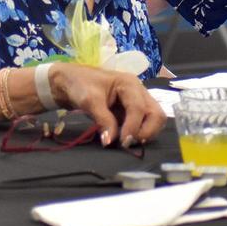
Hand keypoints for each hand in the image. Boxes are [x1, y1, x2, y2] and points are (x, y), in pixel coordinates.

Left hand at [48, 63, 165, 146]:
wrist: (70, 82)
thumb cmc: (80, 85)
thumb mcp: (90, 101)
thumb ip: (103, 120)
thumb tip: (111, 141)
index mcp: (129, 84)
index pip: (139, 108)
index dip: (133, 127)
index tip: (123, 142)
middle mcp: (139, 92)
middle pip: (156, 114)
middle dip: (147, 131)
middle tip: (129, 143)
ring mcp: (138, 101)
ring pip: (154, 120)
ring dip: (145, 133)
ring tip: (127, 142)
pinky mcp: (132, 111)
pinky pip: (144, 123)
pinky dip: (138, 133)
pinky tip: (125, 138)